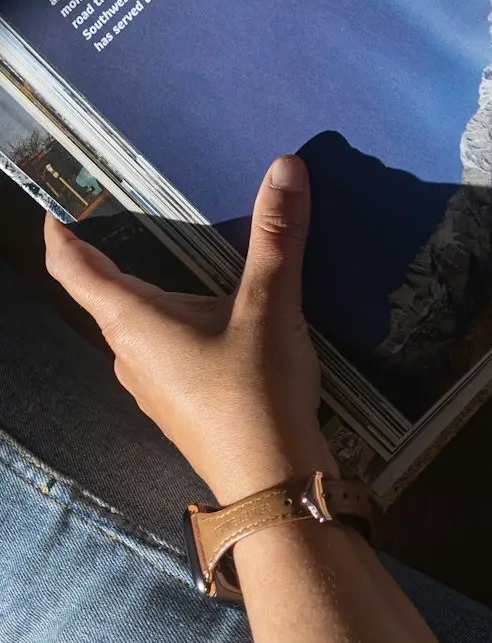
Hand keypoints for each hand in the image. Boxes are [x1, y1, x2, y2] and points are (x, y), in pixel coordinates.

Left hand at [44, 154, 334, 503]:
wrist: (271, 478)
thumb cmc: (254, 389)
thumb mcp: (271, 305)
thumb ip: (276, 236)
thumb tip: (284, 164)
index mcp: (134, 323)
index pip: (76, 271)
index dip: (61, 235)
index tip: (57, 203)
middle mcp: (129, 352)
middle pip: (108, 294)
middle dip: (115, 253)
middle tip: (136, 209)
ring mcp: (151, 383)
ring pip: (140, 321)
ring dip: (153, 287)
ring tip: (186, 253)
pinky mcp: (176, 401)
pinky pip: (164, 345)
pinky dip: (177, 316)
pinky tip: (218, 311)